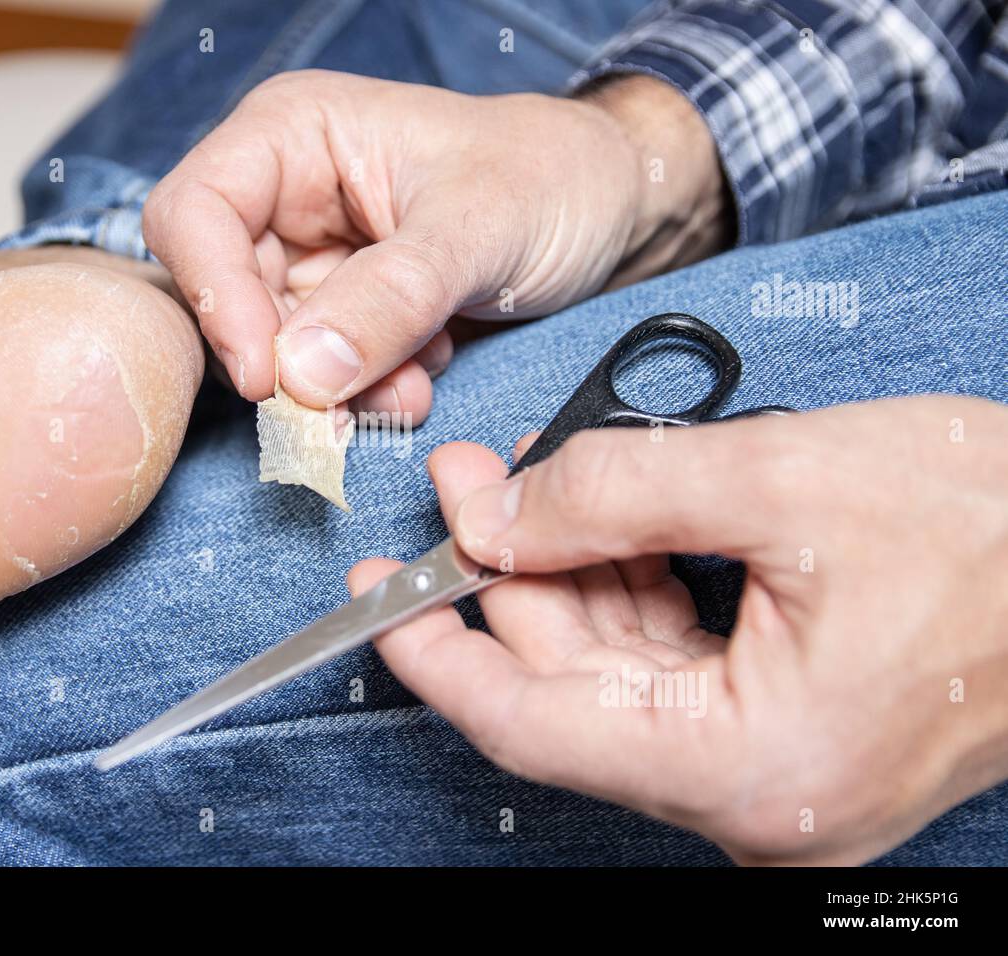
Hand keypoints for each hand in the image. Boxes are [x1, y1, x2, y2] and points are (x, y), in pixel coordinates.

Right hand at [145, 71, 730, 422]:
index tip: (266, 376)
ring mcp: (315, 264)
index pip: (194, 214)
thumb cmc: (552, 178)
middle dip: (290, 365)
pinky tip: (426, 376)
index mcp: (293, 136)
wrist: (613, 213)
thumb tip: (299, 374)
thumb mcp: (478, 229)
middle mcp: (286, 199)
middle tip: (343, 414)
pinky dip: (369, 396)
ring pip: (277, 351)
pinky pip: (324, 378)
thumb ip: (389, 298)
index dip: (213, 297)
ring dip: (339, 390)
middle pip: (225, 297)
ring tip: (416, 385)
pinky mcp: (348, 319)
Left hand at [348, 396, 1007, 863]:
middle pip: (572, 690)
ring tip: (514, 480)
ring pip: (617, 672)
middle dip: (506, 578)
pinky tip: (590, 516)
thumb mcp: (785, 478)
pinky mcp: (786, 729)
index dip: (442, 657)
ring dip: (562, 572)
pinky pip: (671, 665)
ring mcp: (770, 769)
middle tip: (461, 483)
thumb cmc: (994, 527)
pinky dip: (624, 588)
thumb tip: (499, 517)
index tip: (381, 598)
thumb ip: (618, 492)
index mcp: (750, 768)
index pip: (535, 728)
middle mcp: (753, 795)